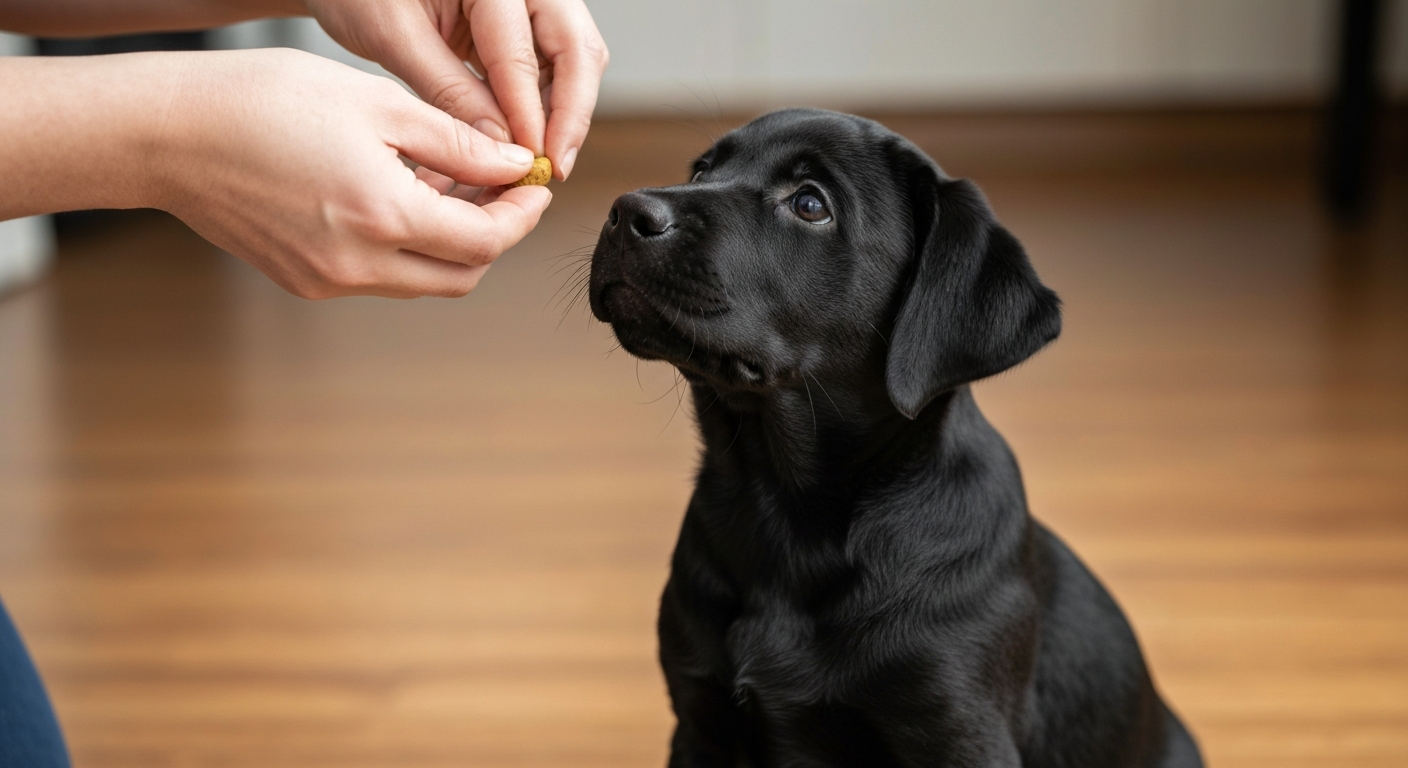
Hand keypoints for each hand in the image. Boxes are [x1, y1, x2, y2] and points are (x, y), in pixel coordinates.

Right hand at [154, 48, 550, 298]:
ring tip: (441, 180)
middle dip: (493, 235)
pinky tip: (394, 196)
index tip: (532, 185)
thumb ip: (456, 142)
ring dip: (448, 242)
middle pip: (461, 275)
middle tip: (500, 189)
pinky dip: (404, 247)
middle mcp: (357, 265)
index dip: (521, 215)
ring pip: (420, 280)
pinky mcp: (303, 282)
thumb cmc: (262, 101)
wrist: (169, 133)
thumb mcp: (377, 104)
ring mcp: (327, 282)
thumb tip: (512, 164)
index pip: (485, 241)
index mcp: (382, 217)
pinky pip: (378, 277)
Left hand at [304, 0, 608, 179]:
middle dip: (570, 114)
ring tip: (539, 159)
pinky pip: (549, 63)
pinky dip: (543, 103)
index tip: (528, 164)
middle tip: (554, 166)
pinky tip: (525, 138)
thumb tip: (498, 146)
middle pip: (576, 50)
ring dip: (562, 111)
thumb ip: (450, 92)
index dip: (531, 117)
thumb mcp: (396, 38)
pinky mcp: (521, 20)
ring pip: (573, 59)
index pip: (523, 56)